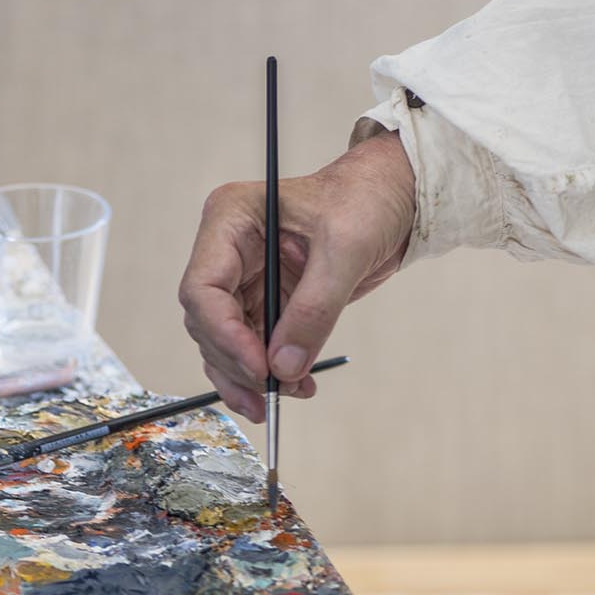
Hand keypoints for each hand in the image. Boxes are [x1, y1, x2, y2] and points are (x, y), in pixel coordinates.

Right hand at [178, 130, 416, 418]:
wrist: (391, 199)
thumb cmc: (366, 201)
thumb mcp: (345, 250)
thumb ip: (314, 309)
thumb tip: (283, 367)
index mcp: (230, 220)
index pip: (202, 288)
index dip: (224, 334)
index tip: (259, 367)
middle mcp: (227, 250)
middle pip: (207, 322)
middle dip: (236, 362)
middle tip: (271, 391)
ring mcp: (243, 278)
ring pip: (223, 341)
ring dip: (248, 376)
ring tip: (286, 395)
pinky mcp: (264, 300)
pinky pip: (252, 345)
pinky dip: (269, 371)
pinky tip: (296, 385)